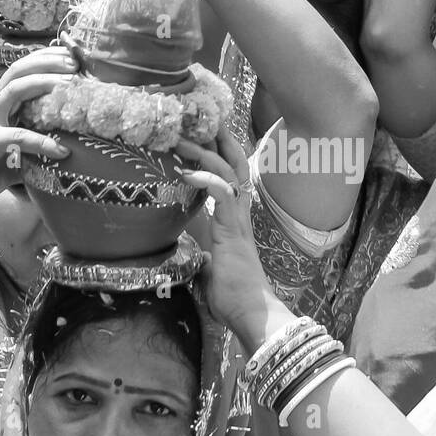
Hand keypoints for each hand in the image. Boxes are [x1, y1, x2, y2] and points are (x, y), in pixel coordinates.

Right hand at [0, 47, 77, 221]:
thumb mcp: (11, 159)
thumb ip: (32, 152)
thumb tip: (63, 155)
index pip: (20, 72)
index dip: (44, 60)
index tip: (70, 58)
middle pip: (18, 70)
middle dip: (47, 61)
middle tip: (74, 62)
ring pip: (15, 89)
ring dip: (44, 82)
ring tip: (70, 84)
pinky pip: (17, 136)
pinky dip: (41, 141)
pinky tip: (61, 150)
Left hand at [180, 131, 276, 343]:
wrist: (252, 316)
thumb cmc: (232, 296)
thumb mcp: (208, 267)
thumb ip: (199, 252)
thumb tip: (184, 249)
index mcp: (233, 220)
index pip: (229, 177)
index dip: (218, 155)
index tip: (200, 136)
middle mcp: (239, 214)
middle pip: (235, 165)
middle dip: (219, 140)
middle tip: (202, 119)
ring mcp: (237, 221)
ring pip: (228, 173)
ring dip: (206, 153)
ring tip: (184, 138)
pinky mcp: (233, 230)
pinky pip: (224, 195)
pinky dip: (208, 178)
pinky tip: (189, 171)